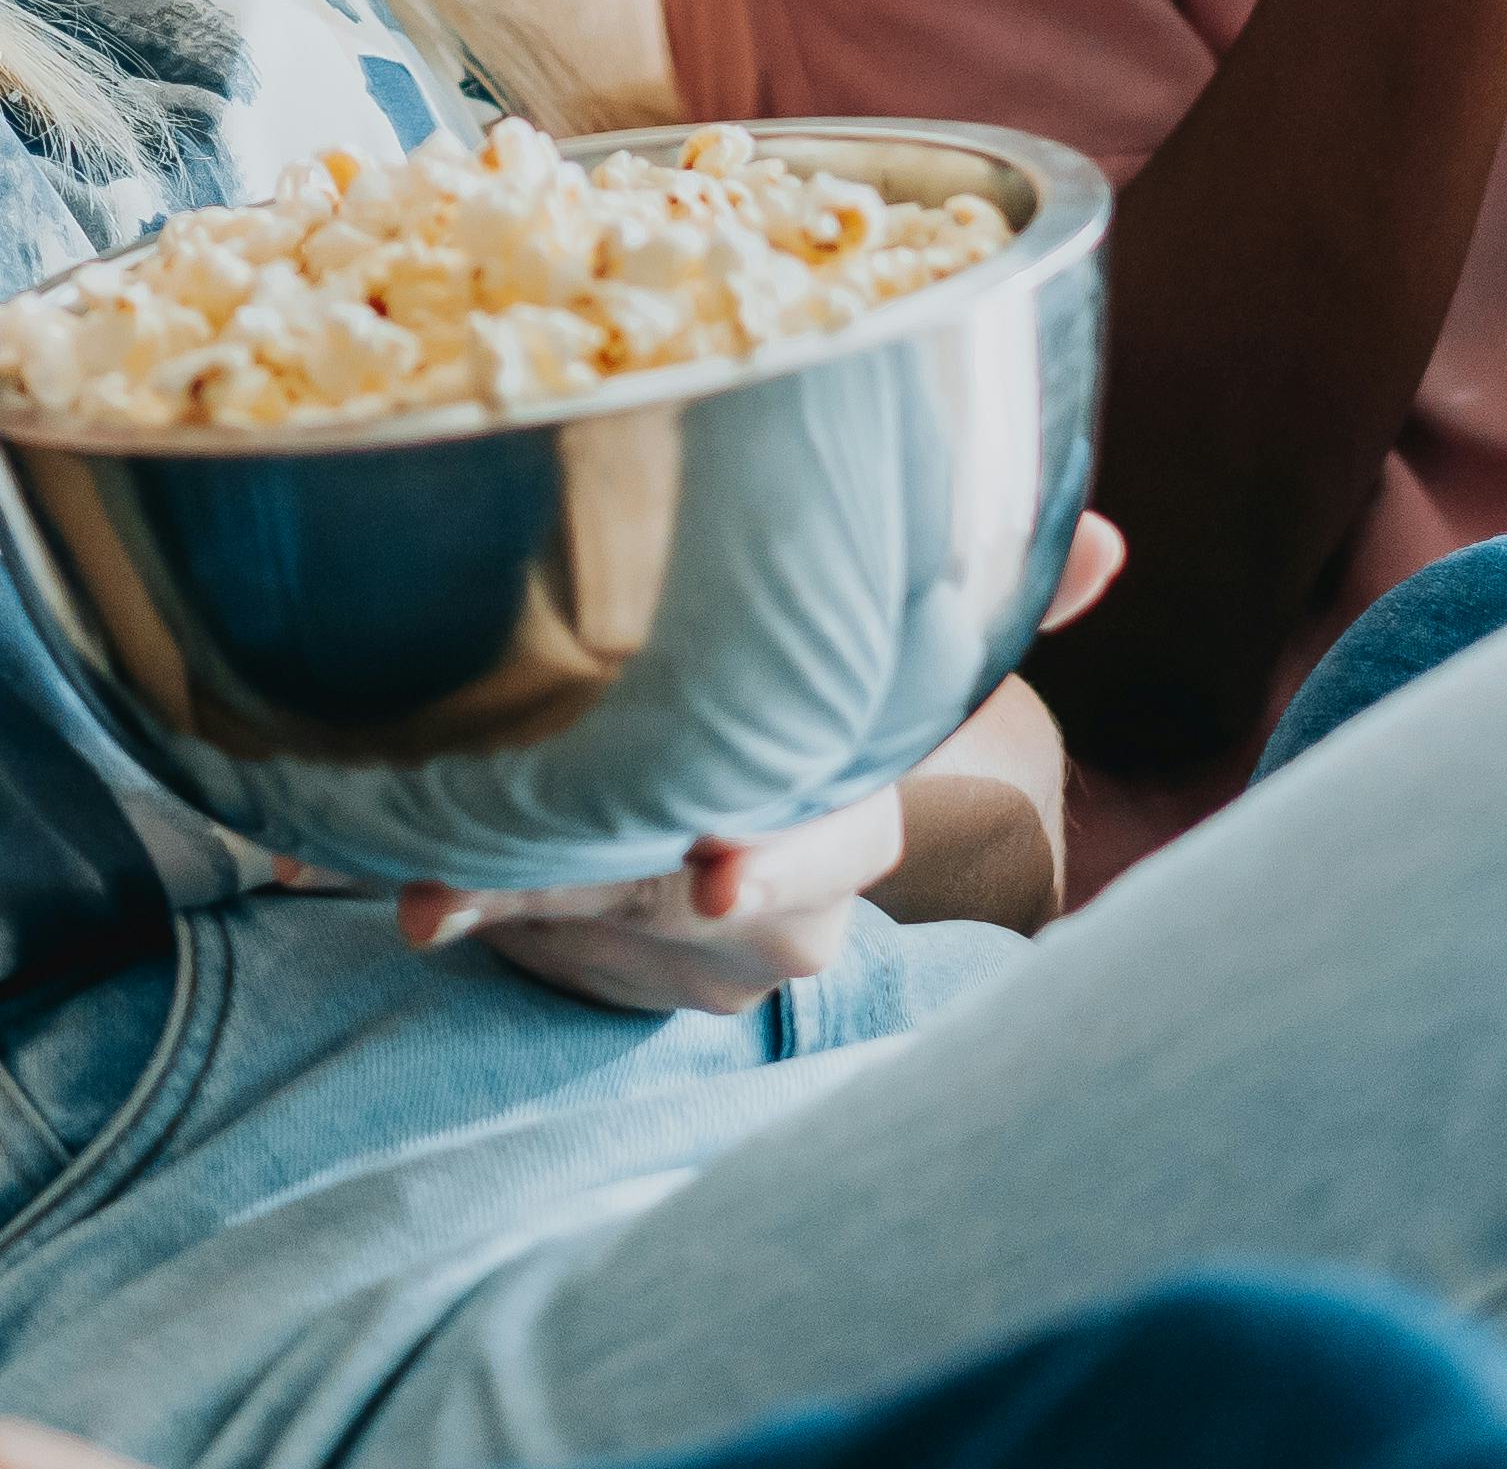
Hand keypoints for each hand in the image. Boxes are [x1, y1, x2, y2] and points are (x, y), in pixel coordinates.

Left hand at [374, 512, 1121, 999]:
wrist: (734, 863)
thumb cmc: (816, 734)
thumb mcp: (894, 666)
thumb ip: (987, 601)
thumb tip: (1114, 541)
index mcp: (846, 827)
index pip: (826, 843)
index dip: (776, 855)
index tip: (719, 865)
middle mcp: (770, 912)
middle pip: (672, 900)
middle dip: (576, 893)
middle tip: (460, 896)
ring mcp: (677, 958)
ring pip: (582, 924)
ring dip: (495, 898)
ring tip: (411, 883)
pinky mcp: (588, 965)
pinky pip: (517, 940)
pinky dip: (453, 909)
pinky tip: (392, 892)